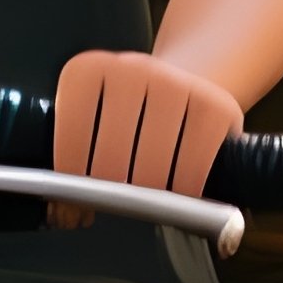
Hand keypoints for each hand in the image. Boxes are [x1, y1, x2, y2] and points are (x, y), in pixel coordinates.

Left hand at [53, 51, 243, 206]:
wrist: (179, 90)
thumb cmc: (123, 123)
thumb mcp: (88, 130)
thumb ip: (69, 167)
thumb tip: (65, 214)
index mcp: (88, 72)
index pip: (71, 137)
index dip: (71, 182)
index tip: (76, 205)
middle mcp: (132, 67)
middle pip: (111, 160)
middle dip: (111, 196)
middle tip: (115, 205)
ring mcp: (177, 82)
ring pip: (151, 169)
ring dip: (148, 198)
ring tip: (146, 198)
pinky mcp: (216, 104)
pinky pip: (193, 168)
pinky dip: (184, 191)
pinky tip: (178, 188)